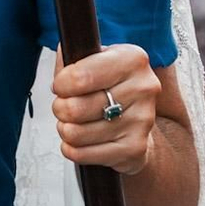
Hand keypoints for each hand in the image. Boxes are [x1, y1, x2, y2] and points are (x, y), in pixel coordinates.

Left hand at [51, 45, 161, 175]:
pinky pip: (83, 154)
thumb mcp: (93, 61)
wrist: (137, 120)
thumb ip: (73, 54)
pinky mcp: (135, 148)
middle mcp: (143, 87)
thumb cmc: (109, 87)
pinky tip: (81, 141)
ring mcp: (142, 120)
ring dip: (66, 130)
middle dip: (60, 108)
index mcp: (133, 59)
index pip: (80, 76)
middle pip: (76, 108)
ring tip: (74, 123)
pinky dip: (72, 149)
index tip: (61, 85)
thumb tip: (64, 51)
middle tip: (65, 106)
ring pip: (76, 133)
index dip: (61, 84)